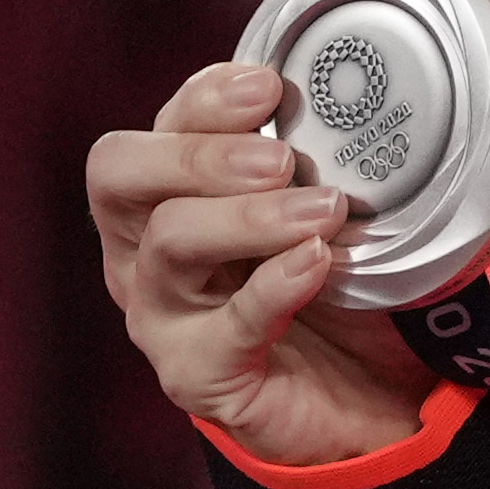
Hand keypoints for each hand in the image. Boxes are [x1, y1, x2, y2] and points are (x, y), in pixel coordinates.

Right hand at [89, 60, 433, 475]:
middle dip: (199, 154)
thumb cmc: (337, 294)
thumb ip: (317, 162)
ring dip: (249, 217)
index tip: (269, 87)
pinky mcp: (197, 377)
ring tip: (323, 210)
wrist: (369, 401)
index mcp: (164, 199)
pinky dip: (274, 285)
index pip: (152, 132)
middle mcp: (143, 254)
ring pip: (168, 242)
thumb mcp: (327, 212)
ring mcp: (162, 318)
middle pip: (120, 177)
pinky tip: (318, 263)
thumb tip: (352, 101)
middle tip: (280, 158)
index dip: (203, 100)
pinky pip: (226, 326)